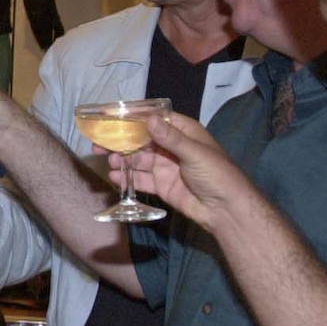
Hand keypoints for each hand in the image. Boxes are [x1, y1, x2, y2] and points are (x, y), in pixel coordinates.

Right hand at [104, 112, 260, 231]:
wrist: (226, 210)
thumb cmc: (217, 174)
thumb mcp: (194, 152)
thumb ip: (170, 138)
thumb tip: (148, 119)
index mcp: (182, 132)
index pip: (154, 119)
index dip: (134, 117)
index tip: (112, 116)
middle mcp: (171, 147)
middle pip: (141, 140)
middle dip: (121, 141)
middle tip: (100, 143)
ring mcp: (166, 167)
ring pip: (138, 159)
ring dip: (122, 160)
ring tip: (108, 161)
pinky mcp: (162, 185)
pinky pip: (141, 179)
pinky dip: (127, 178)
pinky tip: (114, 177)